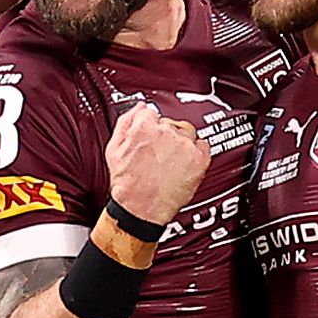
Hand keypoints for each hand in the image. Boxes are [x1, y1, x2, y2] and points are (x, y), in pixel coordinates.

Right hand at [106, 106, 210, 224]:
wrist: (140, 209)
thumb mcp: (113, 149)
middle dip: (165, 136)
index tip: (151, 135)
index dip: (150, 126)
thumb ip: (125, 122)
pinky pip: (204, 146)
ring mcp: (184, 146)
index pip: (152, 112)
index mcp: (144, 126)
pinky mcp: (199, 159)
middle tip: (159, 154)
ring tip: (171, 161)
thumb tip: (138, 108)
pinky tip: (185, 163)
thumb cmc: (127, 185)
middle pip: (170, 123)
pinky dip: (197, 153)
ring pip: (187, 134)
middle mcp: (166, 133)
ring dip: (181, 144)